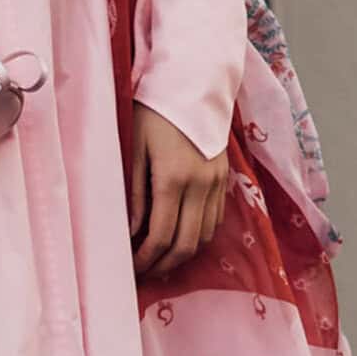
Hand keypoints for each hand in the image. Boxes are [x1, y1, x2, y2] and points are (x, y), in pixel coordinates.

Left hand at [129, 101, 226, 277]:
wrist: (193, 83)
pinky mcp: (225, 177)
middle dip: (164, 264)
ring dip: (183, 253)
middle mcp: (201, 185)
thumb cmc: (154, 111)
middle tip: (145, 272)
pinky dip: (198, 234)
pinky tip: (181, 235)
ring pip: (205, 236)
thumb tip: (132, 232)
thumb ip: (134, 192)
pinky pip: (215, 219)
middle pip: (187, 245)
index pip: (162, 236)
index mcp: (174, 178)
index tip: (131, 268)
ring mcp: (217, 182)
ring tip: (160, 258)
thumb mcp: (134, 148)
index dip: (146, 259)